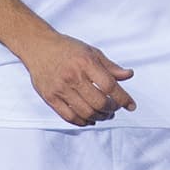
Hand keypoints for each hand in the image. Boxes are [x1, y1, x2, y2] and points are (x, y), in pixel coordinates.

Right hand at [20, 31, 136, 126]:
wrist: (38, 47)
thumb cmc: (67, 49)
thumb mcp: (91, 52)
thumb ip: (110, 66)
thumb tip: (129, 75)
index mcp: (86, 63)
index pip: (110, 86)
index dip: (123, 98)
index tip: (131, 106)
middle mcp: (73, 76)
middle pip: (99, 102)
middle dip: (111, 109)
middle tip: (114, 109)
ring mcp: (60, 88)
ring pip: (85, 112)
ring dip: (99, 117)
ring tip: (104, 115)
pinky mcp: (50, 97)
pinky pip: (69, 117)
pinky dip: (82, 122)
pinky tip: (89, 119)